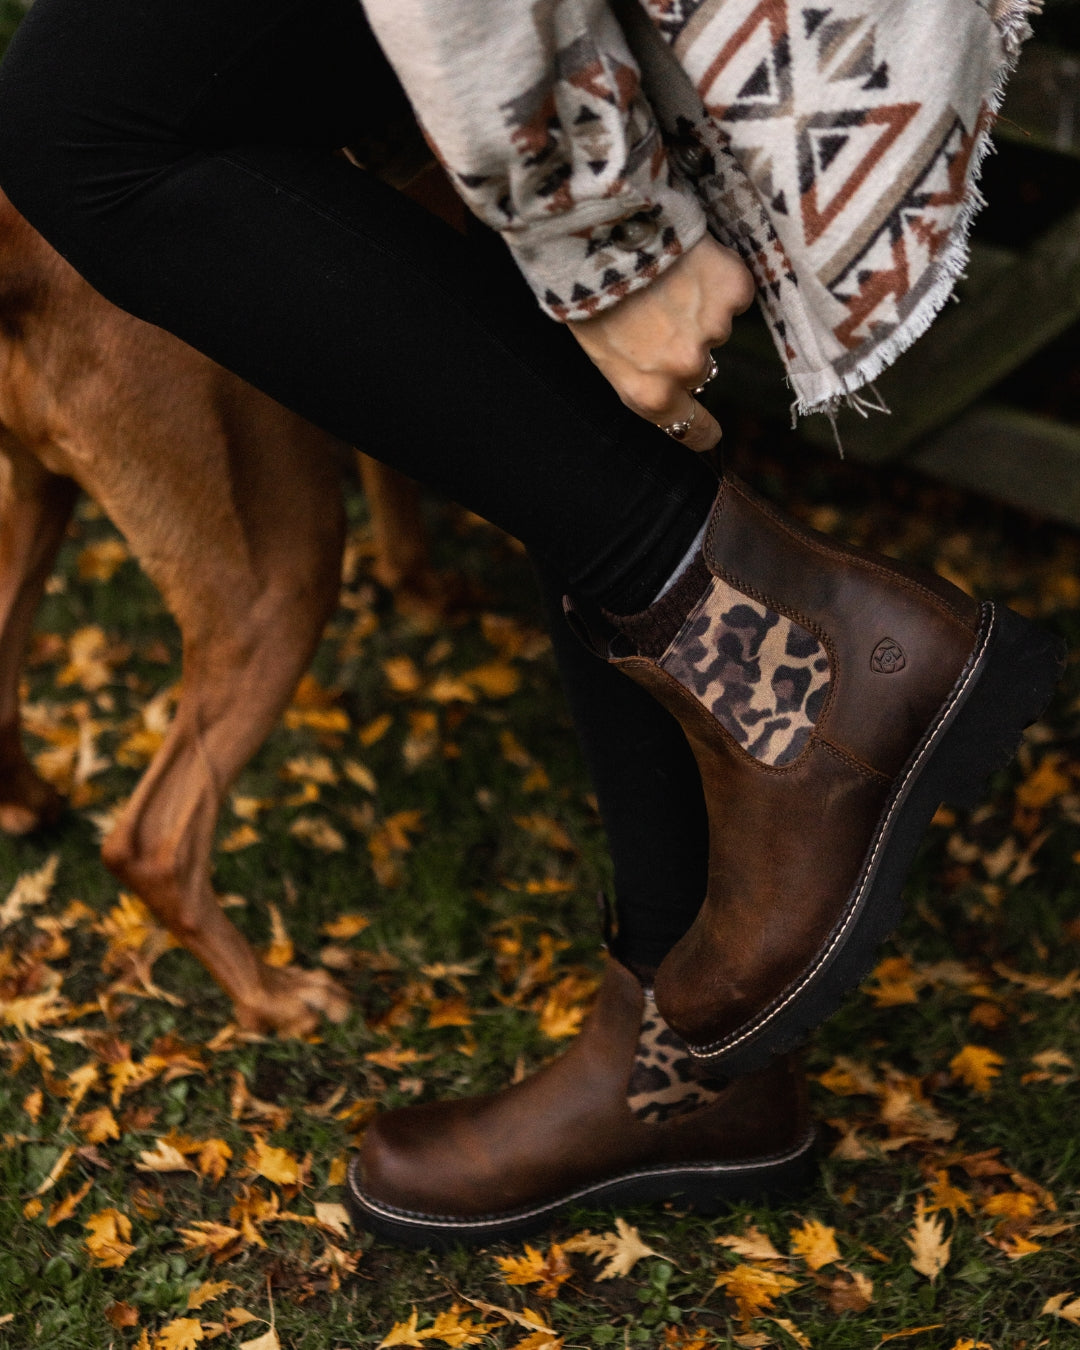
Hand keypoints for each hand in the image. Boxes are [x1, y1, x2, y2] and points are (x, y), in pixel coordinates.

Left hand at [568, 234, 754, 450]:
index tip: (709, 433)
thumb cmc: (588, 295)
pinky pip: (734, 292)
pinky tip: (689, 262)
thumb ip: (643, 379)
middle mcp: (686, 368)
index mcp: (649, 392)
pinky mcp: (733, 289)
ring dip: (697, 307)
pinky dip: (718, 278)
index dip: (701, 431)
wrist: (598, 232)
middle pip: (700, 369)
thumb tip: (672, 389)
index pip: (691, 428)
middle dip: (684, 345)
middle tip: (655, 313)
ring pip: (715, 326)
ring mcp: (714, 328)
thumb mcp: (603, 354)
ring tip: (664, 280)